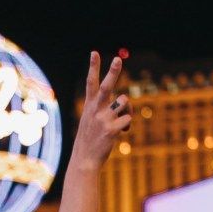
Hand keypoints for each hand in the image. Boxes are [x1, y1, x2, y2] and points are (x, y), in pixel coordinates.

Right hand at [71, 51, 131, 169]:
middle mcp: (95, 110)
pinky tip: (119, 134)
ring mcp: (103, 119)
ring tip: (120, 121)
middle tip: (118, 59)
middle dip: (112, 72)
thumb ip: (106, 109)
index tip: (94, 52)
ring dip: (127, 110)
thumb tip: (125, 102)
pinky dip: (126, 127)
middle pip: (106, 86)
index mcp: (89, 106)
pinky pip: (128, 120)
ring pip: (124, 102)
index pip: (91, 82)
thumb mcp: (92, 121)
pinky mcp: (111, 129)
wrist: (84, 160)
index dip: (93, 66)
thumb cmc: (90, 139)